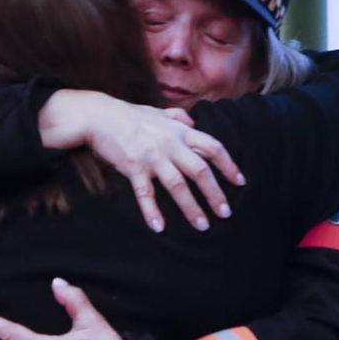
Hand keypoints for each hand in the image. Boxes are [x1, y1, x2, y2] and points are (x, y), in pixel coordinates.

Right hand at [38, 90, 243, 231]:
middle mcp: (170, 144)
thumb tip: (193, 122)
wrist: (99, 115)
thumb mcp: (158, 111)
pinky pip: (145, 194)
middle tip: (225, 213)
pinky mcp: (133, 167)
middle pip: (200, 171)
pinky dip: (152, 211)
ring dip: (191, 207)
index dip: (228, 165)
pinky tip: (159, 227)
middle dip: (215, 194)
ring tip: (202, 225)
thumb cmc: (129, 115)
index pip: (212, 147)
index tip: (239, 182)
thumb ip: (178, 116)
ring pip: (177, 186)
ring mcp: (152, 157)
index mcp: (179, 131)